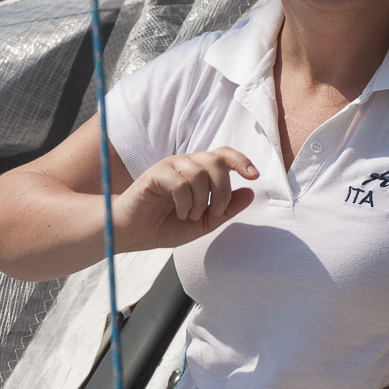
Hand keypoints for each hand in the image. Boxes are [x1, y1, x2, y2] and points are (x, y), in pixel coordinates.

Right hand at [114, 147, 257, 250]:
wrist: (134, 234)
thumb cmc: (167, 225)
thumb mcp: (204, 222)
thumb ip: (227, 209)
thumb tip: (251, 192)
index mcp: (200, 171)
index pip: (224, 155)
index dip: (241, 161)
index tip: (254, 176)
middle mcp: (186, 164)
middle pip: (216, 162)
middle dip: (223, 190)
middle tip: (215, 211)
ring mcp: (170, 166)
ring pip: (199, 171)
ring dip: (201, 199)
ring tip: (192, 215)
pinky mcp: (154, 175)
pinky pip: (180, 182)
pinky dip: (186, 202)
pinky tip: (181, 213)